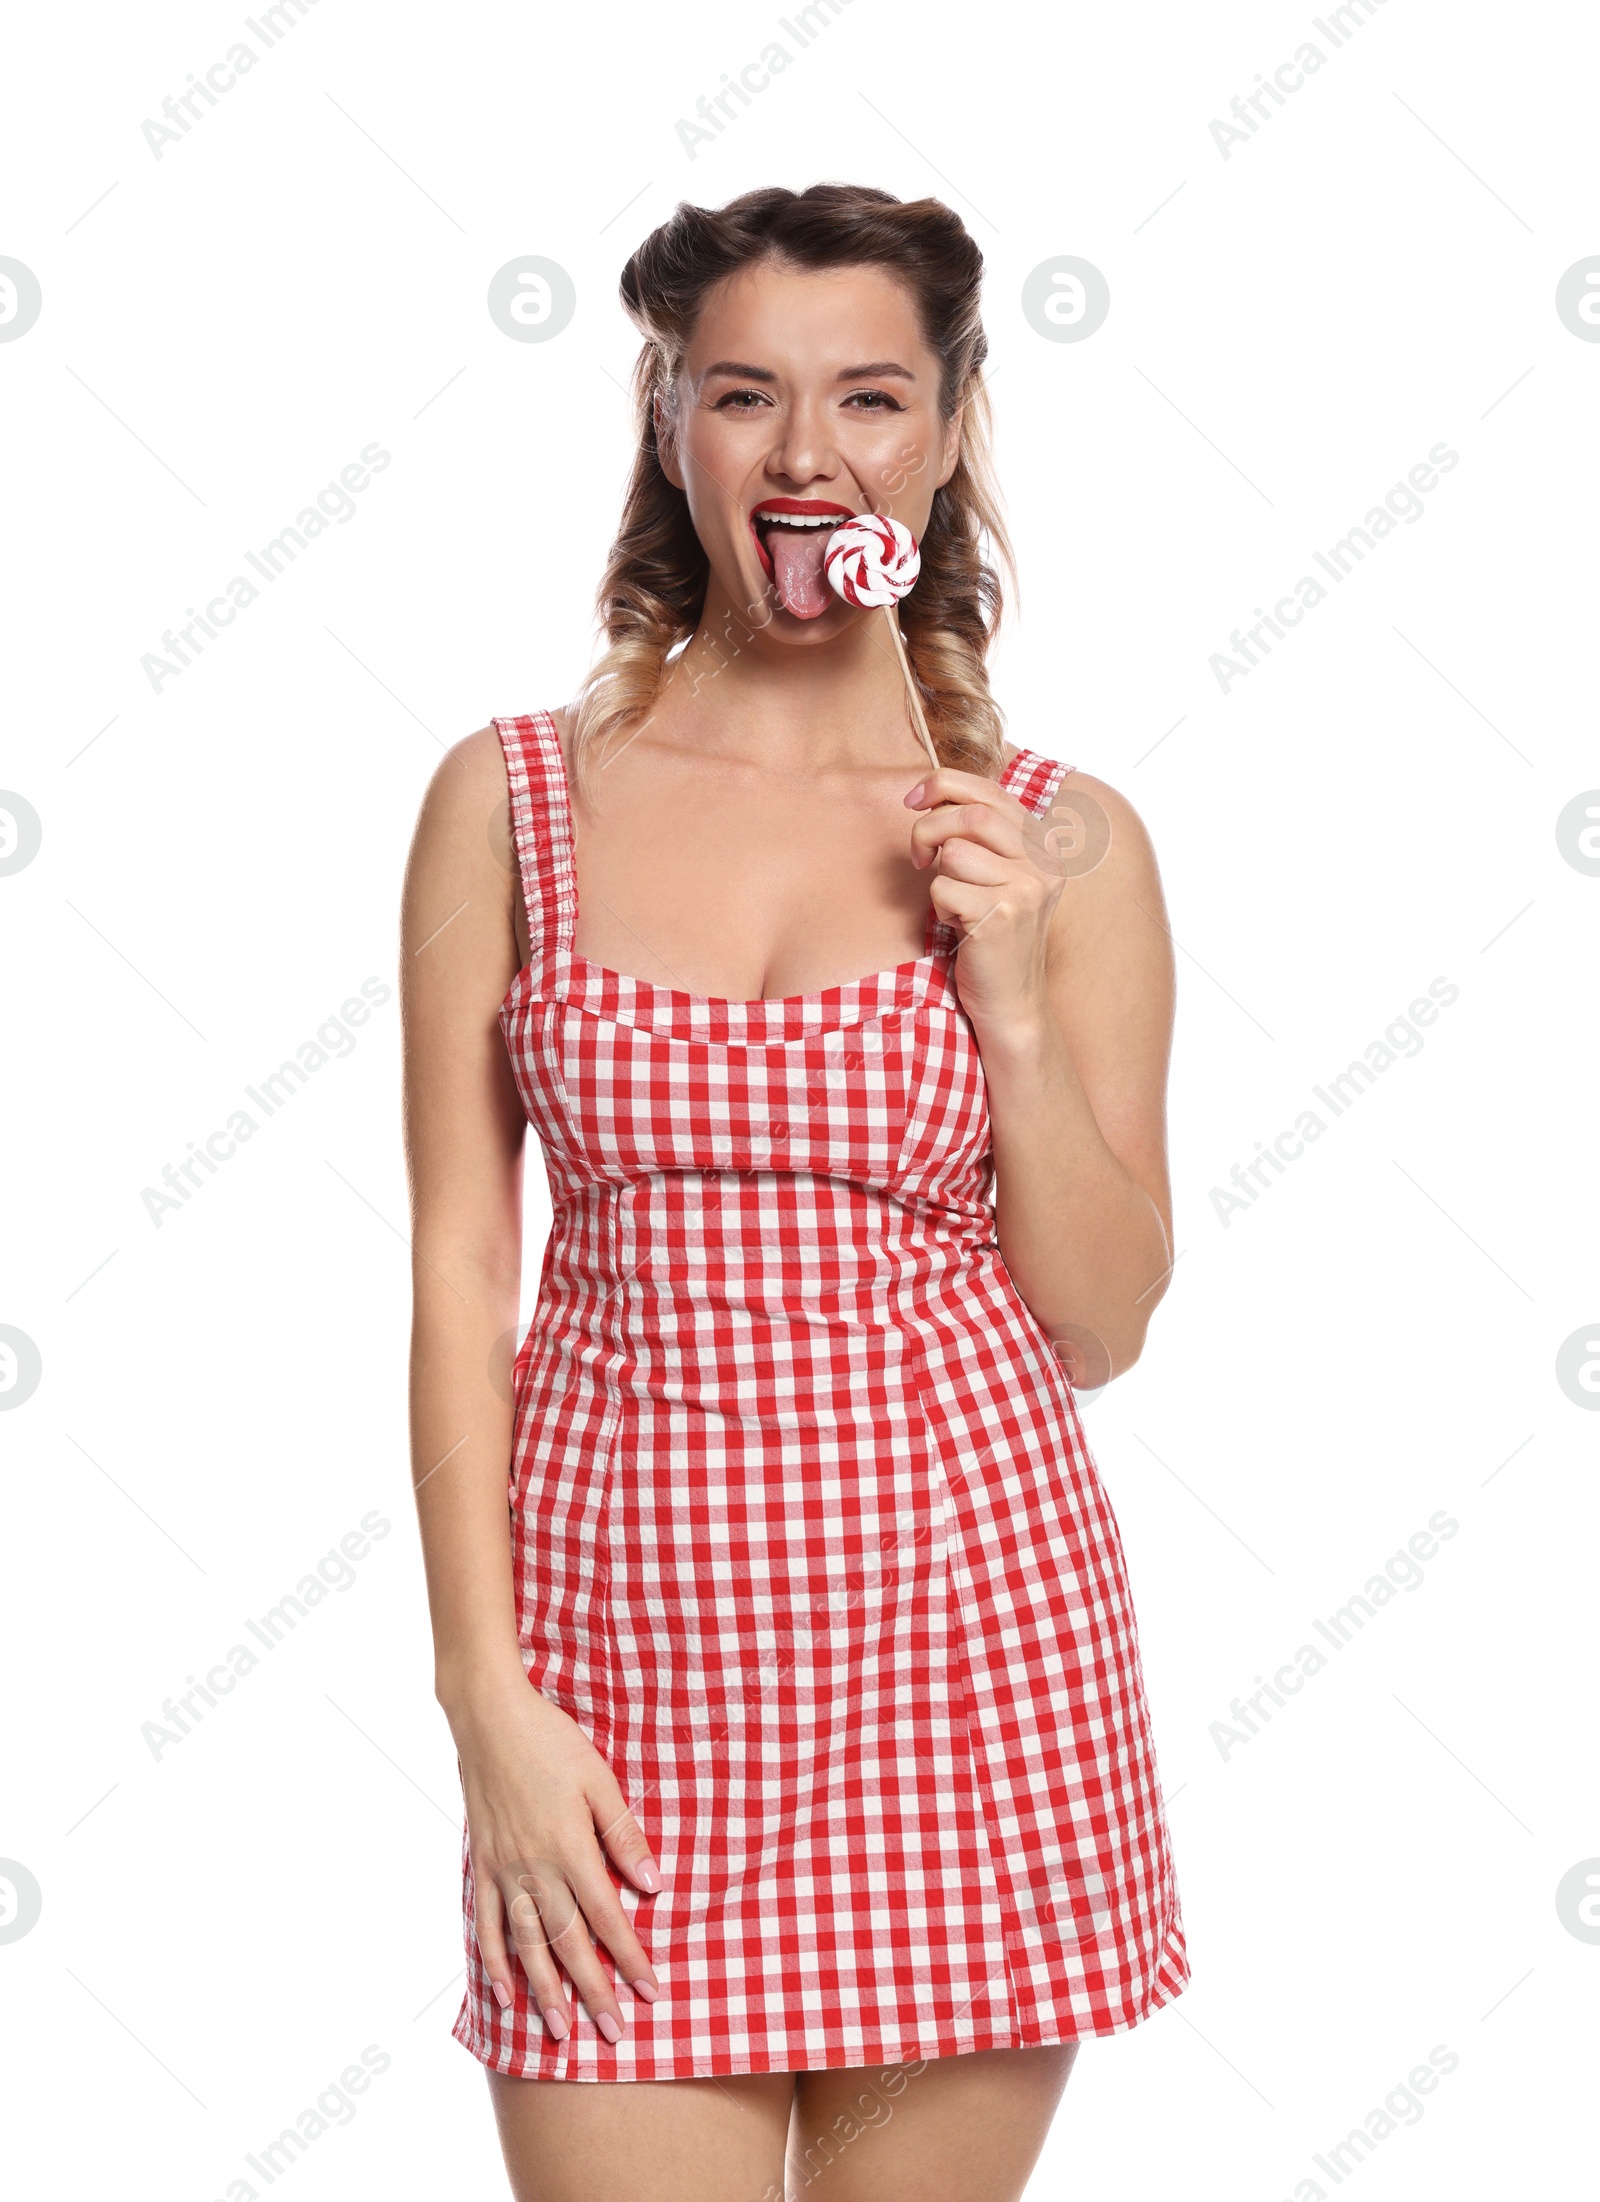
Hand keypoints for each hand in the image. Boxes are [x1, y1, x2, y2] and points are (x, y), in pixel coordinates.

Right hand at [449, 1673, 662, 2041]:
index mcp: (570, 1847)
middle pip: (569, 1943)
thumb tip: (653, 1883)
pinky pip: (488, 1923)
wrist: (489, 1717)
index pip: (607, 1917)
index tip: (650, 1992)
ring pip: (526, 1945)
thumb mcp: (599, 1779)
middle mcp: (535, 1868)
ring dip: (544, 1991)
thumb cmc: (552, 1741)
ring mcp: (504, 1870)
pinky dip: (494, 1962)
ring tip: (559, 2032)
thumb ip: (623, 1833)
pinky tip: (505, 1993)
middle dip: (593, 1991)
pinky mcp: (482, 1864)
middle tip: (612, 2034)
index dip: (630, 1958)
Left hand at [904, 767, 1066, 1036]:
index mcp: (1044, 845)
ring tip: (956, 905)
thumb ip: (981, 836)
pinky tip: (959, 926)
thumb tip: (931, 795)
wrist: (1012, 1001)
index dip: (944, 784)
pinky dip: (940, 907)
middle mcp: (1043, 862)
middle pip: (970, 816)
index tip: (913, 798)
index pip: (990, 791)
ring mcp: (1027, 888)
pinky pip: (944, 888)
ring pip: (954, 852)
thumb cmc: (994, 937)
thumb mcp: (998, 876)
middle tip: (918, 857)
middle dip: (929, 829)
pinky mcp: (1001, 914)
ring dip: (939, 879)